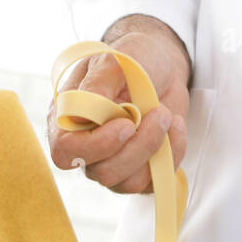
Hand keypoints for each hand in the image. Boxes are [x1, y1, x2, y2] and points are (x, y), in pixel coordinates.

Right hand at [47, 14, 191, 193]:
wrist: (163, 67)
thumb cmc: (133, 59)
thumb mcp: (115, 60)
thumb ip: (97, 85)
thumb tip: (79, 115)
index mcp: (68, 120)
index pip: (66, 151)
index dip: (96, 145)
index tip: (127, 123)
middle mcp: (87, 148)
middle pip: (102, 172)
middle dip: (137, 147)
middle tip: (160, 113)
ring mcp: (113, 162)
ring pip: (128, 183)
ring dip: (155, 149)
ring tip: (167, 114)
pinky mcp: (140, 171)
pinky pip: (154, 182)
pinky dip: (172, 155)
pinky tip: (175, 128)